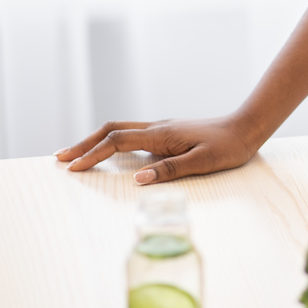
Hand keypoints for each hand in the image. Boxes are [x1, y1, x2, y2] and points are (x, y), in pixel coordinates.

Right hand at [55, 115, 257, 184]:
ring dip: (96, 141)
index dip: (93, 154)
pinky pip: (132, 135)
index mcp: (161, 134)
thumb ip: (171, 170)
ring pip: (121, 130)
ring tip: (76, 155)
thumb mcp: (203, 163)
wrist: (247, 128)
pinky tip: (110, 152)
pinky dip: (113, 142)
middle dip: (84, 143)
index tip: (72, 167)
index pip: (117, 141)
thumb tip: (137, 179)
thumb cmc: (228, 147)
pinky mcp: (168, 134)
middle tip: (60, 158)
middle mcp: (157, 128)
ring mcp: (162, 129)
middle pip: (111, 130)